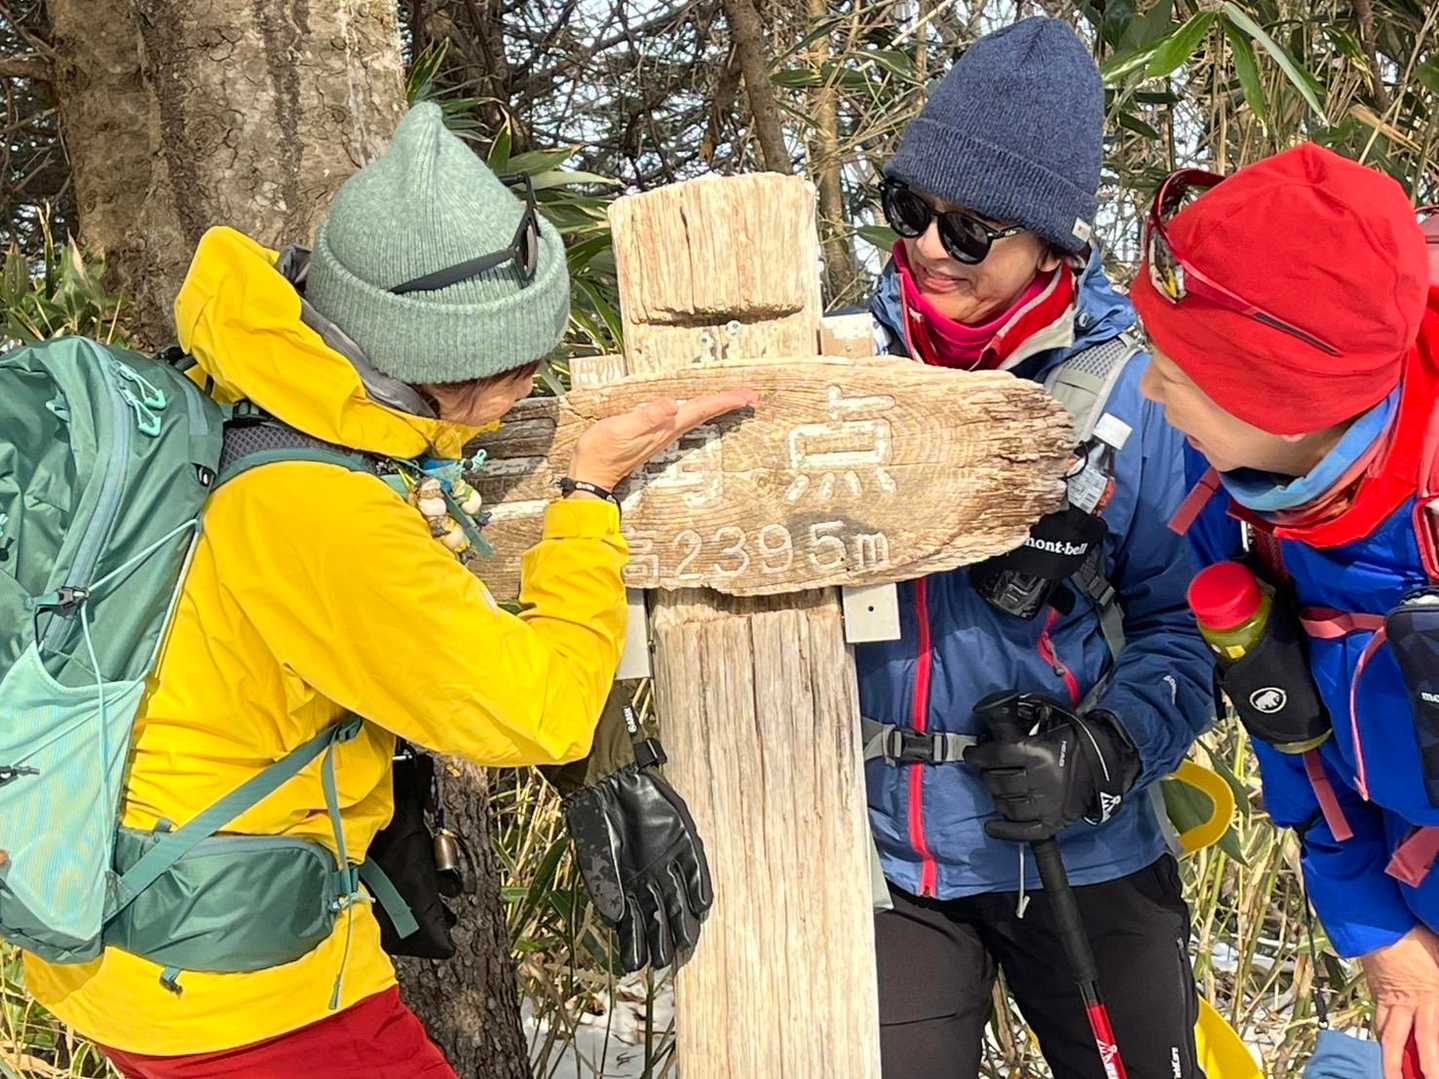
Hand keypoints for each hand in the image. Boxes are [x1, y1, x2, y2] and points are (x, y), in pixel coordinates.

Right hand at [563, 760, 714, 971]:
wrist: (607, 785)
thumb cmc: (595, 824)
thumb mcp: (595, 859)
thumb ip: (606, 889)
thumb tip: (617, 919)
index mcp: (625, 889)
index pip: (632, 926)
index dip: (633, 945)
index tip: (636, 965)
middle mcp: (649, 882)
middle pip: (659, 918)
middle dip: (662, 940)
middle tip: (665, 961)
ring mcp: (668, 864)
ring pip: (679, 900)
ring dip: (683, 921)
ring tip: (687, 942)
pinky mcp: (684, 844)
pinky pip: (695, 870)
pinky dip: (698, 887)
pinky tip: (701, 906)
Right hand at [568, 388, 758, 491]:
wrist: (590, 475)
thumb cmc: (601, 452)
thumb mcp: (620, 429)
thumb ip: (646, 417)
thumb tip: (672, 405)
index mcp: (666, 427)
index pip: (701, 409)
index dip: (724, 401)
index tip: (747, 395)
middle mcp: (669, 431)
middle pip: (705, 414)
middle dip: (728, 404)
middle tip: (752, 396)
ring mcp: (663, 435)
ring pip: (698, 417)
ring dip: (717, 408)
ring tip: (735, 401)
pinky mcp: (654, 436)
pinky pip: (685, 420)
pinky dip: (699, 412)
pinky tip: (700, 411)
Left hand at [963, 694, 1140, 842]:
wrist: (1105, 764)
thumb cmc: (1072, 743)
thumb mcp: (1047, 728)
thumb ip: (1018, 728)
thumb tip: (989, 722)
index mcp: (1039, 754)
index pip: (997, 756)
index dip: (978, 755)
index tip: (971, 755)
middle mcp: (1043, 780)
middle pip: (999, 782)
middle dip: (988, 775)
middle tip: (988, 771)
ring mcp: (1048, 804)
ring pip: (1007, 806)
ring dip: (997, 797)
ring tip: (998, 790)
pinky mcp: (1054, 822)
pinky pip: (1024, 832)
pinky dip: (1005, 831)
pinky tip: (992, 826)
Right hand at [1361, 926, 1438, 1078]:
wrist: (1379, 920)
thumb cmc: (1416, 936)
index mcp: (1427, 997)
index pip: (1428, 1040)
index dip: (1430, 1063)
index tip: (1431, 1077)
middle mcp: (1405, 1003)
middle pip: (1396, 1042)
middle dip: (1397, 1069)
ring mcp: (1387, 996)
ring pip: (1384, 1031)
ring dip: (1387, 1054)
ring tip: (1389, 1072)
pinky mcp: (1377, 987)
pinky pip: (1379, 1014)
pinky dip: (1382, 1029)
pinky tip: (1385, 1036)